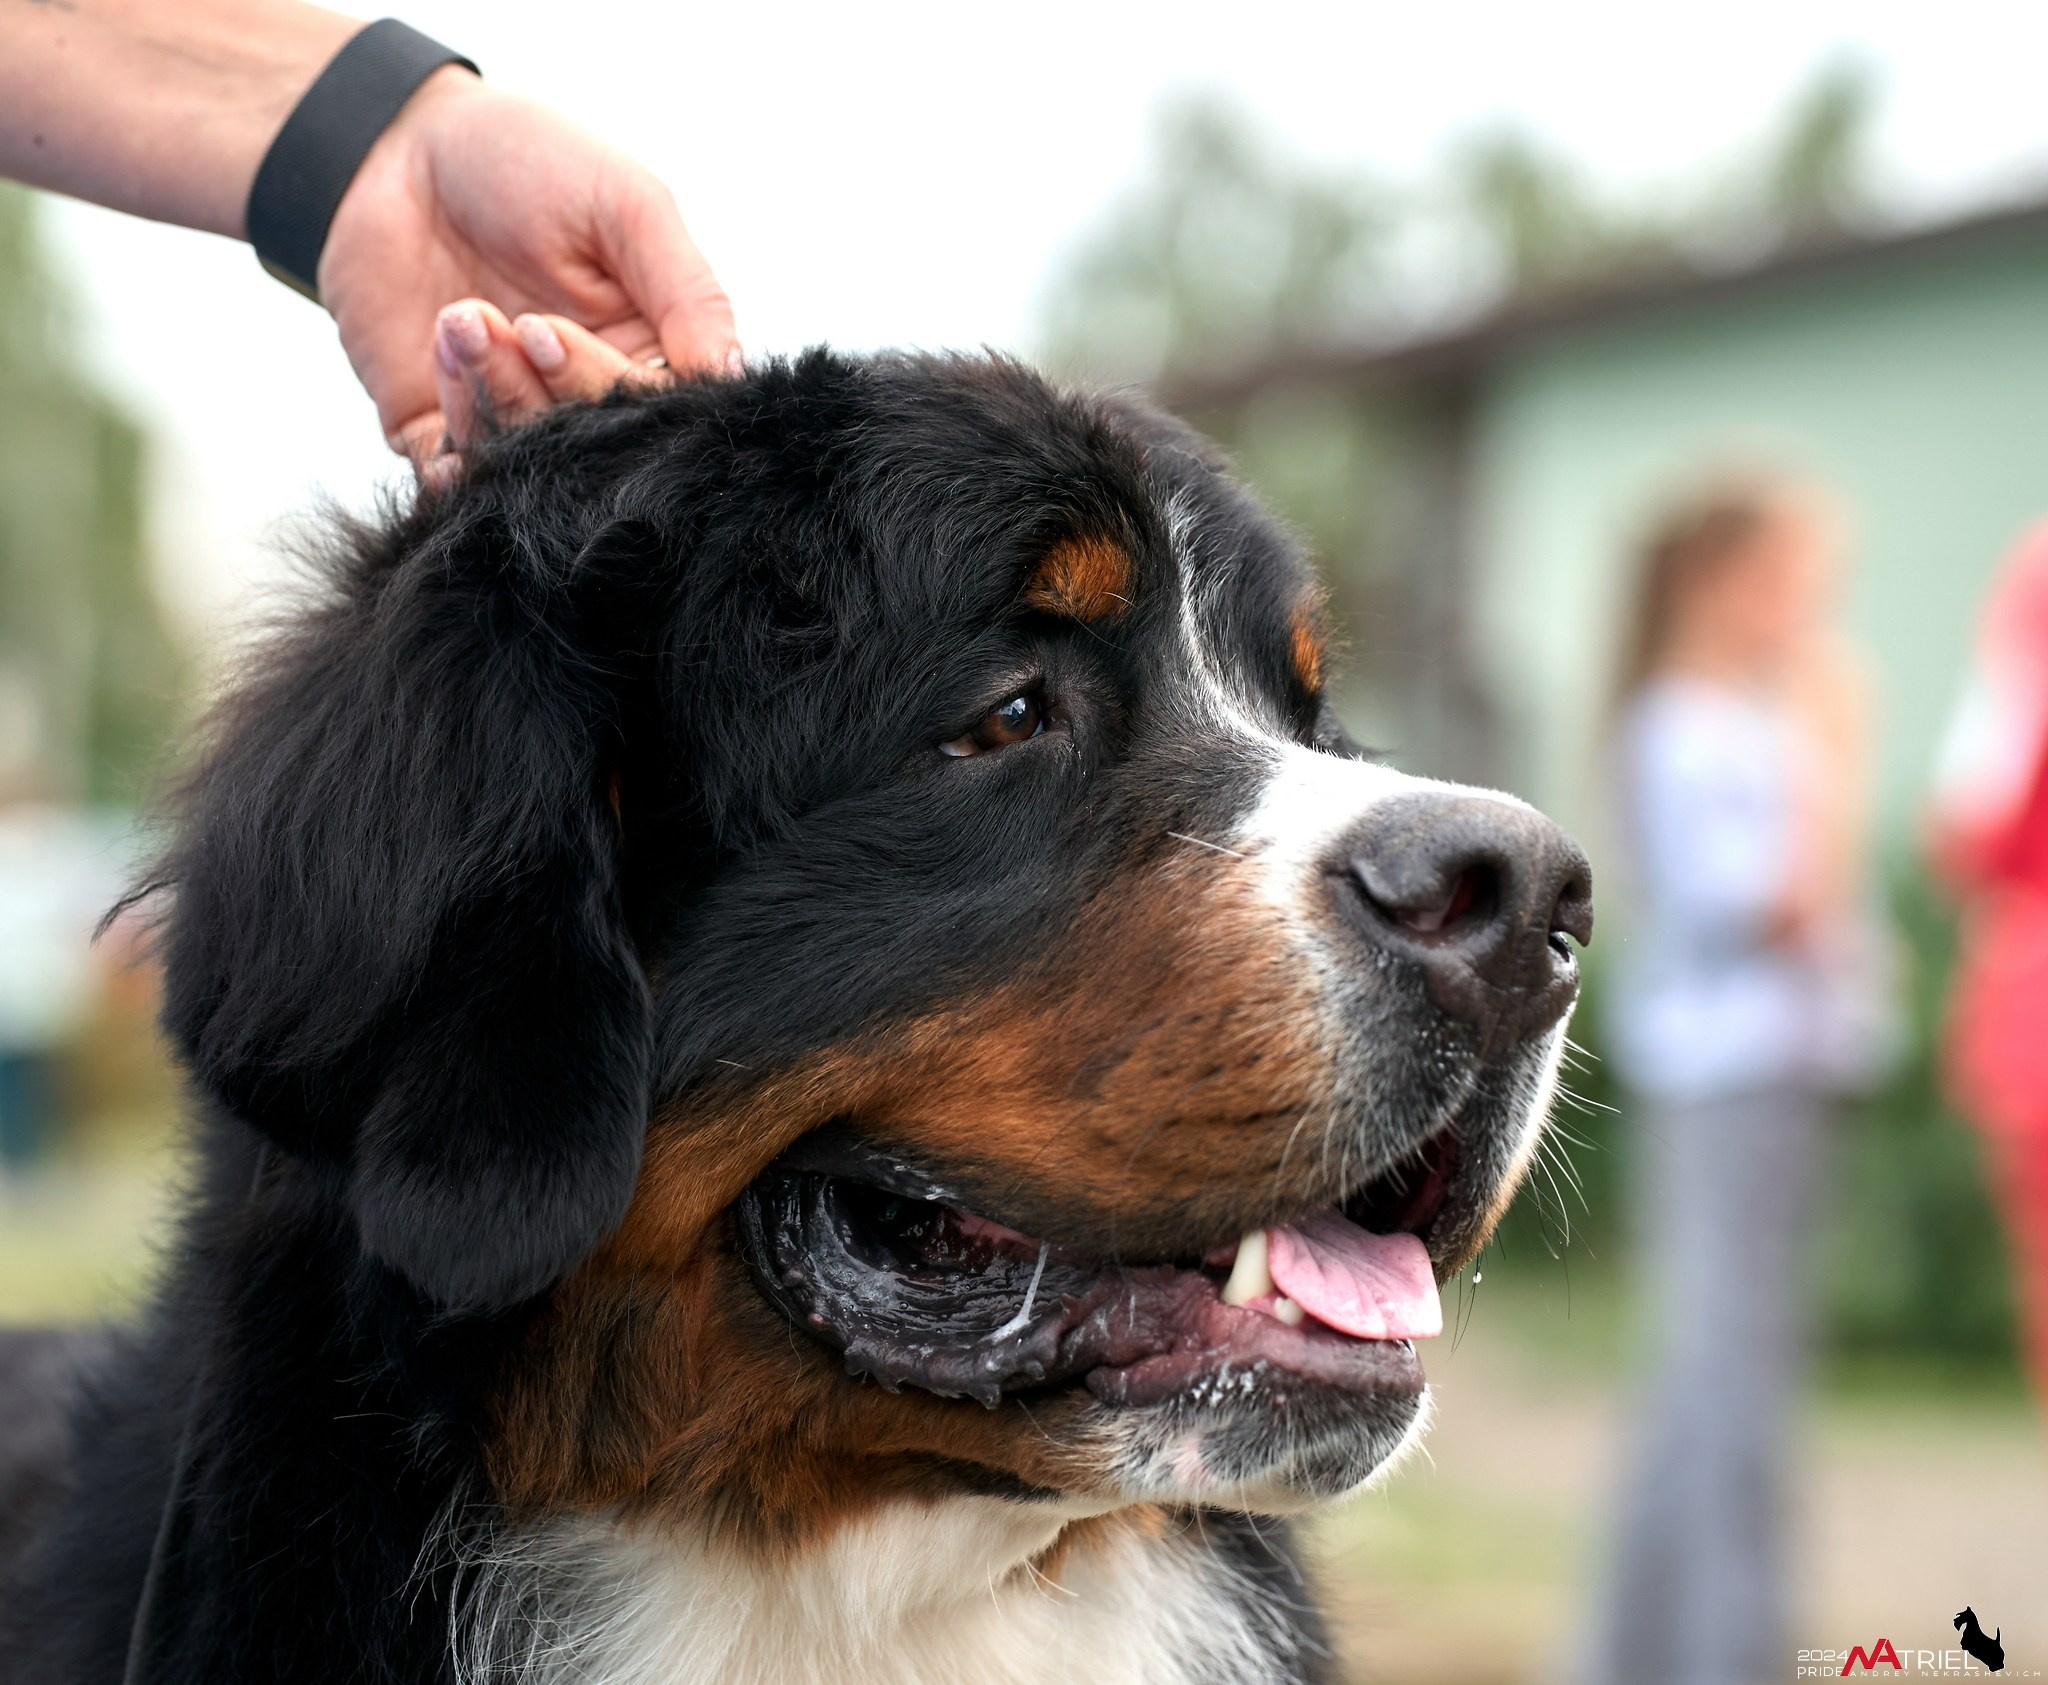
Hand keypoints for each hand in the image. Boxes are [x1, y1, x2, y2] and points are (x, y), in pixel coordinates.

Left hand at [317, 67, 737, 468]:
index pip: (655, 414)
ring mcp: (514, 418)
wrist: (390, 145)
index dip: (606, 387)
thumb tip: (734, 377)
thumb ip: (688, 292)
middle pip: (590, 452)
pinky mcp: (442, 431)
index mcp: (646, 350)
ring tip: (458, 318)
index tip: (552, 328)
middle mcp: (584, 397)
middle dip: (543, 393)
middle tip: (513, 322)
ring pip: (522, 466)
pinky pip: (457, 479)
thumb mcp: (628, 206)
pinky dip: (451, 456)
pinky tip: (439, 367)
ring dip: (489, 396)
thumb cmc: (525, 160)